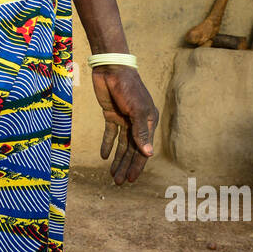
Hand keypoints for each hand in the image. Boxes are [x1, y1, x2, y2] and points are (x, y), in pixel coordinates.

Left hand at [91, 66, 158, 183]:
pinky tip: (104, 156)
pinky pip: (110, 134)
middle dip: (125, 166)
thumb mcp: (137, 110)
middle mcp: (137, 122)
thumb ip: (141, 132)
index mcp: (148, 122)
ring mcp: (124, 119)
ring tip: (111, 174)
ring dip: (117, 159)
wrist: (111, 69)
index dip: (137, 165)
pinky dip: (107, 144)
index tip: (130, 179)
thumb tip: (148, 154)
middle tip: (118, 182)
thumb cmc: (128, 88)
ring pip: (121, 144)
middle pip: (132, 149)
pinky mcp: (111, 114)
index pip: (143, 149)